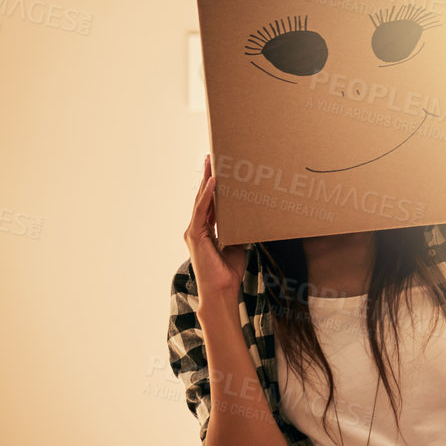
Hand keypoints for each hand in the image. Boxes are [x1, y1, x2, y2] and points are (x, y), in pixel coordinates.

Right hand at [185, 155, 248, 297]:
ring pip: (201, 200)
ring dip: (206, 180)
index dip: (213, 186)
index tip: (218, 168)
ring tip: (211, 162)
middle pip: (203, 197)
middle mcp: (197, 228)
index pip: (210, 203)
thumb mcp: (237, 244)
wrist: (222, 289)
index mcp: (206, 230)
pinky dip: (207, 195)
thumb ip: (238, 230)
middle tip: (212, 157)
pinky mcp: (195, 235)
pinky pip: (201, 210)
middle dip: (207, 177)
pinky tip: (213, 181)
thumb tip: (250, 218)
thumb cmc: (229, 270)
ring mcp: (194, 231)